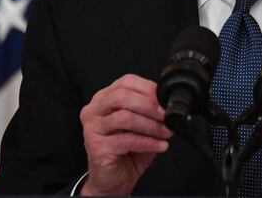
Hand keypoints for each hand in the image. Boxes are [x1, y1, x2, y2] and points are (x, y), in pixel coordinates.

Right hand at [79, 74, 171, 195]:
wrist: (113, 179)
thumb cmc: (127, 150)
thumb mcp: (141, 125)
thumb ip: (149, 111)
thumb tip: (168, 103)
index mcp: (105, 98)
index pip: (126, 82)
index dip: (148, 89)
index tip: (166, 99)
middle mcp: (95, 109)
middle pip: (122, 96)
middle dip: (149, 105)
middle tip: (167, 115)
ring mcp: (93, 128)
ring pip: (125, 117)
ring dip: (151, 125)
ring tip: (166, 132)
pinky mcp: (96, 146)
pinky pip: (126, 140)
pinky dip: (148, 142)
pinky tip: (160, 145)